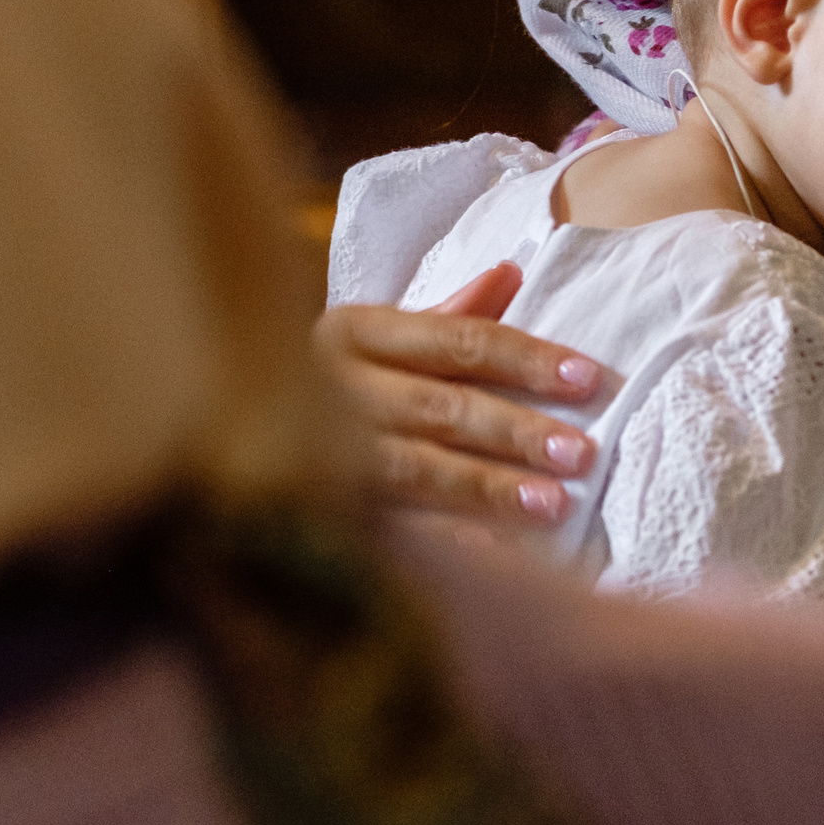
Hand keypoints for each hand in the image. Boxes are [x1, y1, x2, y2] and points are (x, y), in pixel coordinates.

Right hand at [316, 262, 607, 527]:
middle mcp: (336, 387)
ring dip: (489, 489)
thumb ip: (453, 314)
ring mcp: (323, 454)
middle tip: (581, 453)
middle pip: (442, 407)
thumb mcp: (387, 337)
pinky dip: (445, 540)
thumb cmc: (345, 379)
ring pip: (417, 470)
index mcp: (357, 332)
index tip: (588, 378)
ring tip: (554, 505)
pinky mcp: (322, 508)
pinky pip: (392, 527)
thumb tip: (512, 270)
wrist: (234, 426)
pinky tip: (494, 554)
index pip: (458, 341)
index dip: (526, 359)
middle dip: (515, 431)